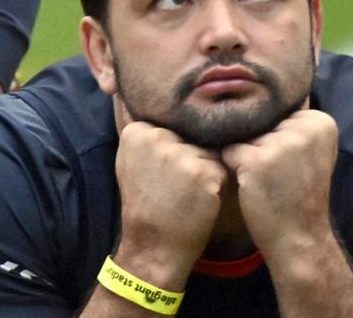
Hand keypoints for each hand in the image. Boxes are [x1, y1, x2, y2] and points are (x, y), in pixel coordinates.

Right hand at [114, 102, 227, 287]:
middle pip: (193, 137)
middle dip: (192, 158)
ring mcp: (180, 153)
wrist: (153, 245)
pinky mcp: (202, 171)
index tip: (160, 173)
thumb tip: (153, 106)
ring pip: (209, 151)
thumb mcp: (131, 162)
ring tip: (187, 192)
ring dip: (207, 170)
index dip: (175, 150)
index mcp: (138, 131)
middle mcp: (157, 136)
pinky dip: (218, 184)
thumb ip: (144, 134)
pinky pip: (222, 168)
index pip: (174, 126)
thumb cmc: (146, 204)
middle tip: (174, 186)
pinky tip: (200, 199)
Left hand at [222, 107, 337, 259]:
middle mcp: (303, 127)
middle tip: (278, 175)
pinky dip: (233, 167)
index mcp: (320, 121)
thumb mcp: (308, 151)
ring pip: (243, 136)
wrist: (300, 236)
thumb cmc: (298, 193)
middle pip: (260, 123)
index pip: (278, 114)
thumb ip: (292, 124)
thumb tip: (255, 92)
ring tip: (266, 180)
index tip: (291, 163)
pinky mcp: (256, 160)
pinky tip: (250, 184)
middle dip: (260, 145)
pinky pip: (229, 151)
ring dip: (245, 156)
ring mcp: (279, 143)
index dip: (275, 137)